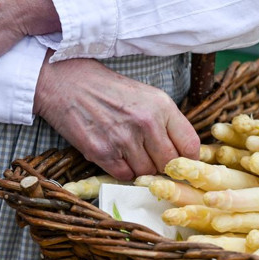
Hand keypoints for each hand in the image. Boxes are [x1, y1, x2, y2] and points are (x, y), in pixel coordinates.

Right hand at [34, 52, 199, 180]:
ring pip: (147, 173)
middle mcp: (146, 123)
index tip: (183, 163)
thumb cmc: (109, 90)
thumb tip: (184, 153)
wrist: (67, 84)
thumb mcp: (147, 96)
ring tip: (131, 152)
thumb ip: (168, 122)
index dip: (189, 159)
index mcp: (162, 106)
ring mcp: (124, 140)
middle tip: (154, 160)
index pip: (191, 146)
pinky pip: (125, 176)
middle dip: (164, 167)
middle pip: (170, 164)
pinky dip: (124, 171)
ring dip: (142, 169)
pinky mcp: (102, 153)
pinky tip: (117, 155)